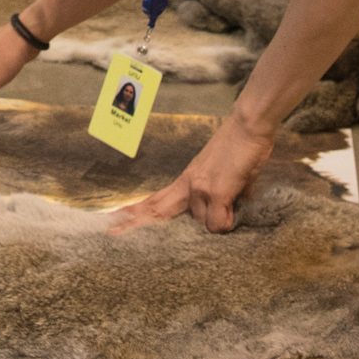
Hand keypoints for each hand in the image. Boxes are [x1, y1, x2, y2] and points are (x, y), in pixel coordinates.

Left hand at [110, 114, 275, 233]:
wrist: (247, 126)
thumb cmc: (240, 145)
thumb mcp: (223, 172)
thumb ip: (221, 194)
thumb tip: (228, 210)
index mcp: (188, 177)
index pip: (158, 196)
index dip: (140, 207)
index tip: (122, 213)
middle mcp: (189, 183)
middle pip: (157, 208)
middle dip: (135, 221)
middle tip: (112, 231)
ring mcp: (200, 188)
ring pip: (201, 223)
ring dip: (215, 223)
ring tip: (231, 204)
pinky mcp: (217, 192)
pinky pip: (217, 223)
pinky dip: (225, 224)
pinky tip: (231, 217)